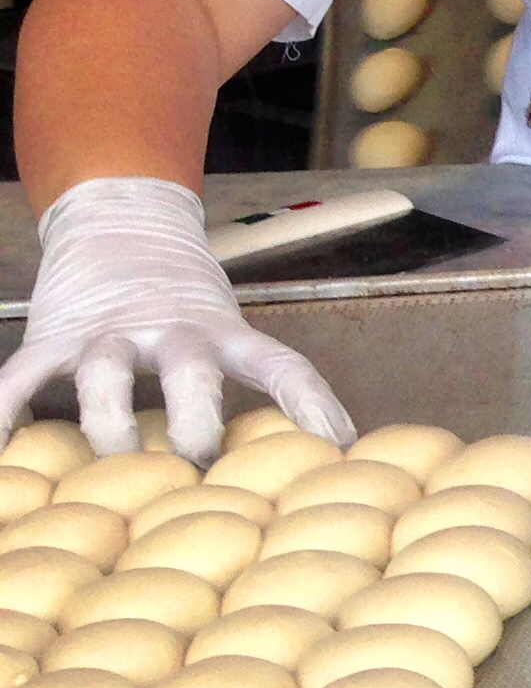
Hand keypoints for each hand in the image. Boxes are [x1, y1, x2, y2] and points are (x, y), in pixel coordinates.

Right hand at [0, 177, 354, 459]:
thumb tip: (308, 457)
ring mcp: (110, 333)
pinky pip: (22, 378)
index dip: (312, 403)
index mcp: (224, 333)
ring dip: (110, 423)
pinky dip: (6, 413)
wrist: (119, 219)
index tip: (339, 446)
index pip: (281, 365)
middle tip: (200, 462)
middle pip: (191, 372)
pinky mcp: (54, 337)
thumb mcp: (223, 331)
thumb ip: (246, 386)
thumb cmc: (182, 303)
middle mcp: (172, 331)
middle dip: (198, 420)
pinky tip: (1, 451)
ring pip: (106, 374)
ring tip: (111, 468)